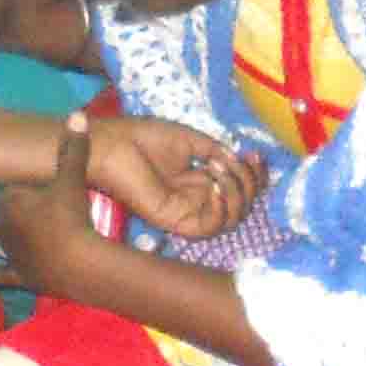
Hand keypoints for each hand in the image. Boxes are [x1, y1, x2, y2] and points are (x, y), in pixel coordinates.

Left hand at [0, 118, 101, 293]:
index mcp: (12, 203)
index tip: (25, 190)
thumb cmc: (72, 217)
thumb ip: (74, 149)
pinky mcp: (18, 276)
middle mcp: (4, 227)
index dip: (18, 192)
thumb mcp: (74, 180)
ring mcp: (10, 253)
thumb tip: (77, 113)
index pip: (9, 193)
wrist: (77, 261)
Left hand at [87, 114, 264, 239]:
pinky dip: (221, 208)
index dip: (253, 175)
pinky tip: (214, 186)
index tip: (254, 154)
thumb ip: (215, 149)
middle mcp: (195, 200)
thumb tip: (240, 158)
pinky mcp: (174, 220)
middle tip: (235, 162)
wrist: (110, 145)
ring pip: (230, 220)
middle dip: (248, 183)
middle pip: (240, 205)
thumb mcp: (188, 139)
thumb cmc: (140, 138)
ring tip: (221, 172)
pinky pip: (210, 227)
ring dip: (237, 194)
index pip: (238, 187)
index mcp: (198, 181)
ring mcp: (186, 211)